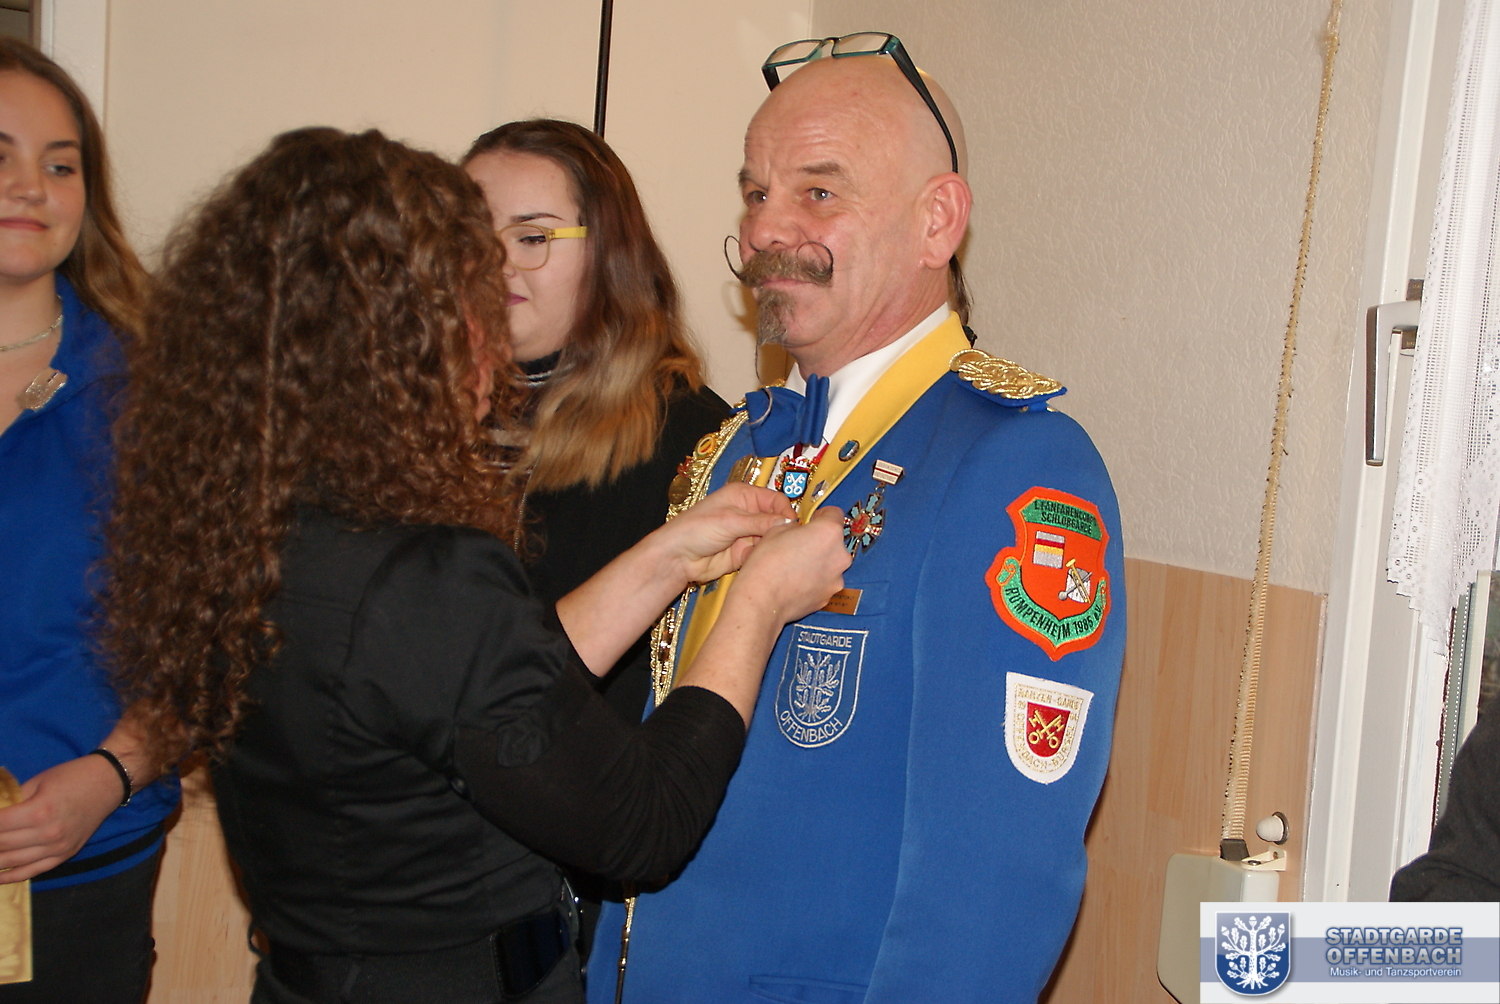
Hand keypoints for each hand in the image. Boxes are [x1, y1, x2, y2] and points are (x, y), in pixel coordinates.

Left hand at [0, 754, 122, 882]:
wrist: (108, 783)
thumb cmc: (72, 777)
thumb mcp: (38, 782)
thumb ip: (13, 801)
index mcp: (39, 811)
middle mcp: (48, 834)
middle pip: (1, 845)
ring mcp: (57, 847)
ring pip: (12, 861)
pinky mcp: (64, 855)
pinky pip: (33, 871)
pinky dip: (11, 876)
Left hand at [656, 483, 796, 584]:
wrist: (677, 558)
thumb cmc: (696, 529)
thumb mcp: (730, 520)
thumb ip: (760, 522)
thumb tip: (788, 522)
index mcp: (743, 495)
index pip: (775, 500)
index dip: (785, 511)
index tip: (793, 526)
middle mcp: (748, 513)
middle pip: (776, 520)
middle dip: (781, 530)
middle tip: (787, 541)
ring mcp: (746, 534)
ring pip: (770, 538)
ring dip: (772, 545)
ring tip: (773, 552)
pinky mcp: (744, 553)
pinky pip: (761, 554)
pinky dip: (763, 557)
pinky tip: (761, 560)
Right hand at [677, 507, 851, 724]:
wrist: (752, 611)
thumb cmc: (757, 566)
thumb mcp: (770, 536)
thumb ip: (792, 527)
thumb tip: (796, 525)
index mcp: (827, 535)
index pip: (834, 514)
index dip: (818, 517)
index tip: (804, 522)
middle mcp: (838, 560)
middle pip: (834, 542)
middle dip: (817, 543)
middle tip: (792, 546)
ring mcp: (832, 584)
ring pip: (827, 565)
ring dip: (813, 565)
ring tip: (786, 569)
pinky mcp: (822, 602)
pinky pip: (819, 585)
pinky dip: (807, 584)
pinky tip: (786, 587)